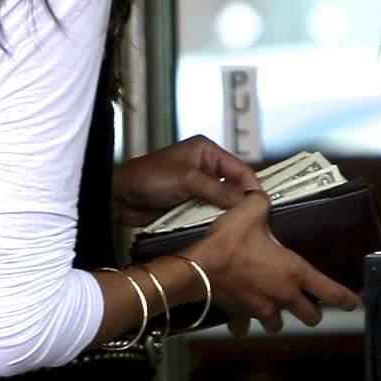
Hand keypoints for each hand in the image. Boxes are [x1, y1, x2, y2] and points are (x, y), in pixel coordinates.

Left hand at [112, 135, 258, 225]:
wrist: (118, 196)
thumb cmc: (148, 178)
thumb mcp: (187, 180)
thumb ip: (217, 190)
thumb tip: (244, 200)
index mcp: (206, 151)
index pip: (239, 168)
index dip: (251, 185)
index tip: (261, 205)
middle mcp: (205, 166)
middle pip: (233, 185)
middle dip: (240, 201)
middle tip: (252, 219)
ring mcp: (197, 185)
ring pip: (222, 201)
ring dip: (226, 212)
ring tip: (237, 226)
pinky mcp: (189, 202)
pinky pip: (209, 211)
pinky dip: (214, 219)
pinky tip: (220, 229)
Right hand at [189, 191, 359, 336]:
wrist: (197, 269)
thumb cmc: (229, 241)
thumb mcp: (250, 211)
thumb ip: (261, 202)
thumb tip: (260, 195)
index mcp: (294, 272)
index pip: (329, 291)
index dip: (346, 299)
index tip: (354, 304)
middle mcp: (283, 295)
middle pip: (310, 316)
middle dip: (312, 313)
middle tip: (307, 304)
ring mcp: (262, 309)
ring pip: (279, 325)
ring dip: (278, 319)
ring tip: (272, 307)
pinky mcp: (241, 316)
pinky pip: (246, 327)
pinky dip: (245, 323)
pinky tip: (242, 314)